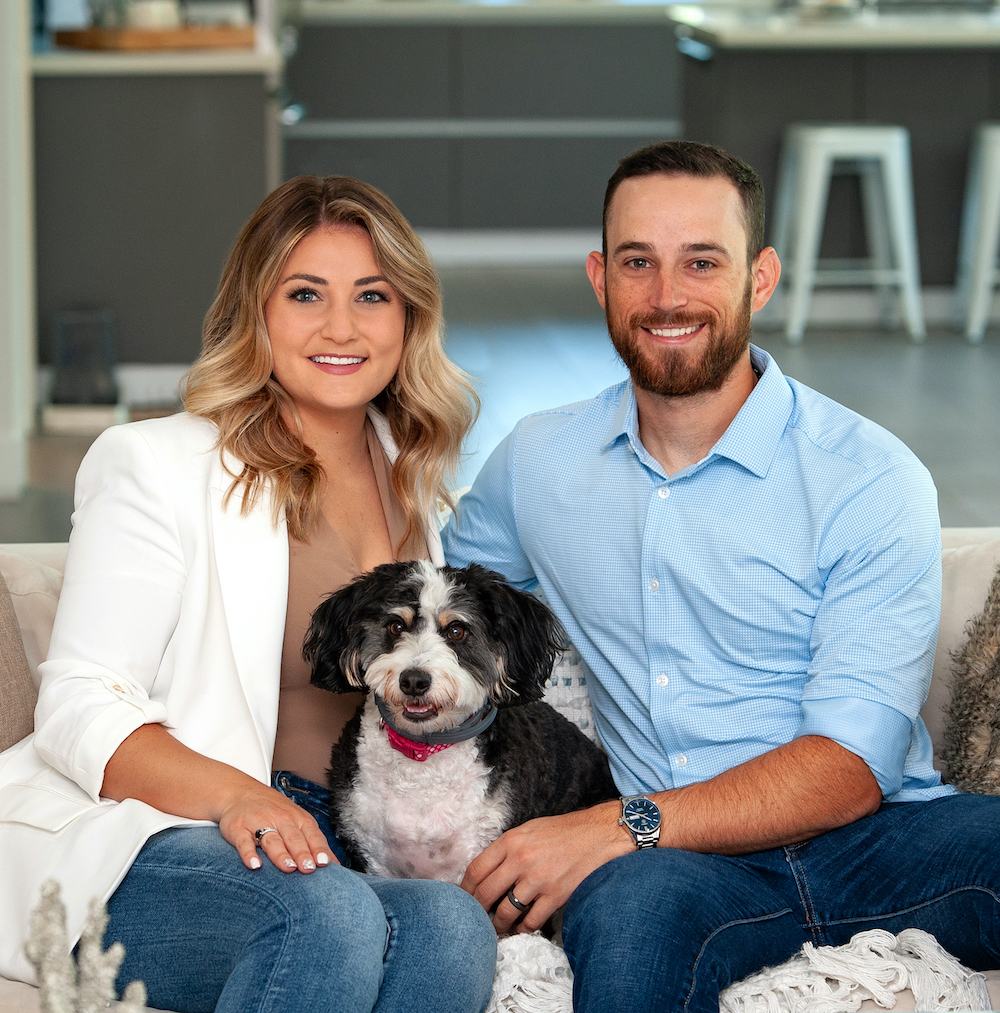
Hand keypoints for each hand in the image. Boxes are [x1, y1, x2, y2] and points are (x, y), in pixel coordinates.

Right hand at [217, 782, 337, 873]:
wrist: (239, 792)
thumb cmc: (273, 811)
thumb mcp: (295, 820)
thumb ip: (312, 841)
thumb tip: (334, 864)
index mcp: (297, 818)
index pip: (311, 834)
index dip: (318, 848)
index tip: (325, 863)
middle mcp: (280, 819)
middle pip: (293, 838)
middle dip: (302, 853)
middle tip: (310, 868)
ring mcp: (259, 823)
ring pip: (272, 840)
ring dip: (281, 854)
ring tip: (289, 868)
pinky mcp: (239, 829)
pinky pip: (244, 842)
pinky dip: (249, 854)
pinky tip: (254, 865)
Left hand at [461, 800, 628, 933]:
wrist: (599, 834)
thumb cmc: (564, 831)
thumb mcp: (530, 829)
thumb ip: (508, 848)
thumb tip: (488, 870)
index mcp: (511, 840)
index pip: (476, 869)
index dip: (465, 889)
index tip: (462, 900)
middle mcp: (521, 860)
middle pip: (485, 893)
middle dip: (476, 911)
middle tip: (474, 919)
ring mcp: (538, 879)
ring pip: (505, 912)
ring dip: (498, 925)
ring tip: (496, 929)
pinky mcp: (556, 895)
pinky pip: (531, 921)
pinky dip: (522, 929)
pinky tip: (520, 929)